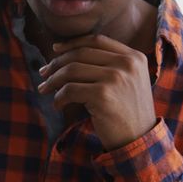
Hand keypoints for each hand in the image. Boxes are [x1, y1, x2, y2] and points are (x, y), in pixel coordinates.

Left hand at [37, 33, 156, 149]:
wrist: (139, 140)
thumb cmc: (128, 112)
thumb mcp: (129, 81)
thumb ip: (110, 64)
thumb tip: (69, 54)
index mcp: (134, 57)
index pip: (97, 40)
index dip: (73, 43)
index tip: (55, 49)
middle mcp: (127, 63)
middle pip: (81, 54)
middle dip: (57, 63)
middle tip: (43, 73)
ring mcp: (115, 78)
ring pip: (72, 70)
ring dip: (53, 80)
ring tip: (44, 89)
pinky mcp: (103, 95)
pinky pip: (70, 90)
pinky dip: (59, 97)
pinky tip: (58, 105)